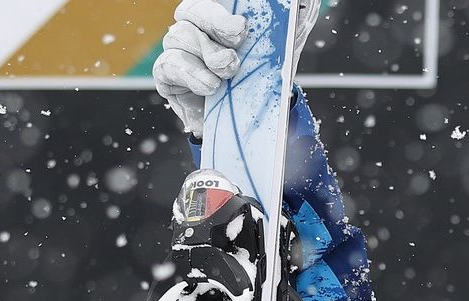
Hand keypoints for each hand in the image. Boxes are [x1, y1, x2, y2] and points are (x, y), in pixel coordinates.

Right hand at [153, 0, 324, 137]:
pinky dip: (189, 74)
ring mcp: (178, 50)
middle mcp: (194, 29)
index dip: (220, 11)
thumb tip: (301, 8)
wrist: (246, 120)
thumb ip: (284, 31)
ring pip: (179, 37)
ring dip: (206, 56)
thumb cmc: (258, 80)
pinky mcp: (168, 76)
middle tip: (235, 52)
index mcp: (217, 17)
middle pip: (191, 13)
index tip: (242, 28)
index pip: (208, 1)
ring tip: (226, 75)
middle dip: (214, 27)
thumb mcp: (276, 54)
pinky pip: (168, 66)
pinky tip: (209, 86)